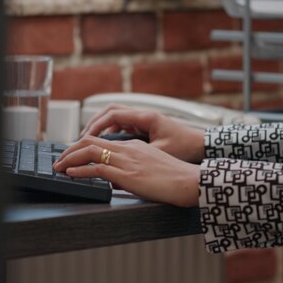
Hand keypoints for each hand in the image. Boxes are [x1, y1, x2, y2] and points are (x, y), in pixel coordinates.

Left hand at [53, 136, 199, 206]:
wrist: (189, 182)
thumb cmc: (175, 179)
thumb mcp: (150, 170)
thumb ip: (130, 172)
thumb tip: (113, 181)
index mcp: (133, 146)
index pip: (101, 142)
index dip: (82, 148)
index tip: (71, 156)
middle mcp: (127, 149)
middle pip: (90, 141)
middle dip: (70, 150)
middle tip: (58, 160)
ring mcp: (126, 160)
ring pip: (89, 151)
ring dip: (69, 158)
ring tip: (58, 167)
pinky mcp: (127, 174)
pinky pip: (96, 168)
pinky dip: (79, 170)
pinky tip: (70, 173)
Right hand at [81, 104, 205, 163]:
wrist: (202, 145)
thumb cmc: (186, 147)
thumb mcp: (159, 154)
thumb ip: (136, 158)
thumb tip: (114, 170)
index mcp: (146, 117)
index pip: (113, 115)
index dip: (95, 126)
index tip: (84, 138)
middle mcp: (143, 115)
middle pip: (110, 112)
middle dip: (93, 124)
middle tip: (81, 139)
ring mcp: (144, 120)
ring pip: (115, 118)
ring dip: (101, 127)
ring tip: (89, 141)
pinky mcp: (145, 127)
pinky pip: (123, 125)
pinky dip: (111, 132)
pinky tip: (107, 144)